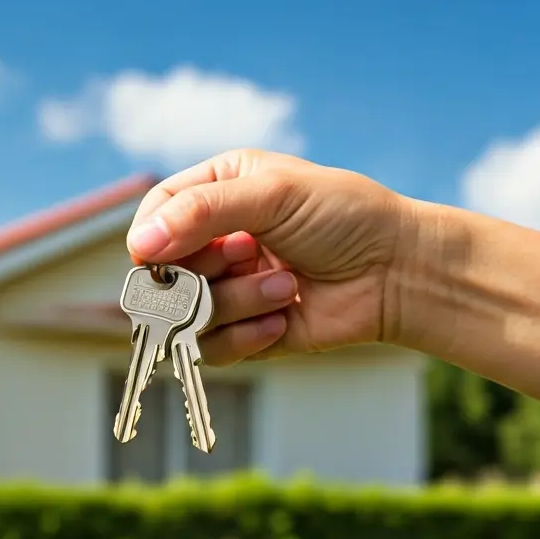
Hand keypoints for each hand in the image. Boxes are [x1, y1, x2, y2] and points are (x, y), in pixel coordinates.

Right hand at [126, 149, 410, 365]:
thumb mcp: (273, 194)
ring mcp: (231, 287)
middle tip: (248, 254)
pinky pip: (213, 348)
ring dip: (235, 302)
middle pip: (162, 271)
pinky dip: (246, 336)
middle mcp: (217, 238)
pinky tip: (283, 319)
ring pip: (186, 314)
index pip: (156, 215)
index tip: (158, 254)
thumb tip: (140, 245)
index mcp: (219, 190)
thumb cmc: (346, 217)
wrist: (399, 272)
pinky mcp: (247, 331)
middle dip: (202, 270)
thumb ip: (202, 213)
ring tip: (286, 287)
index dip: (151, 238)